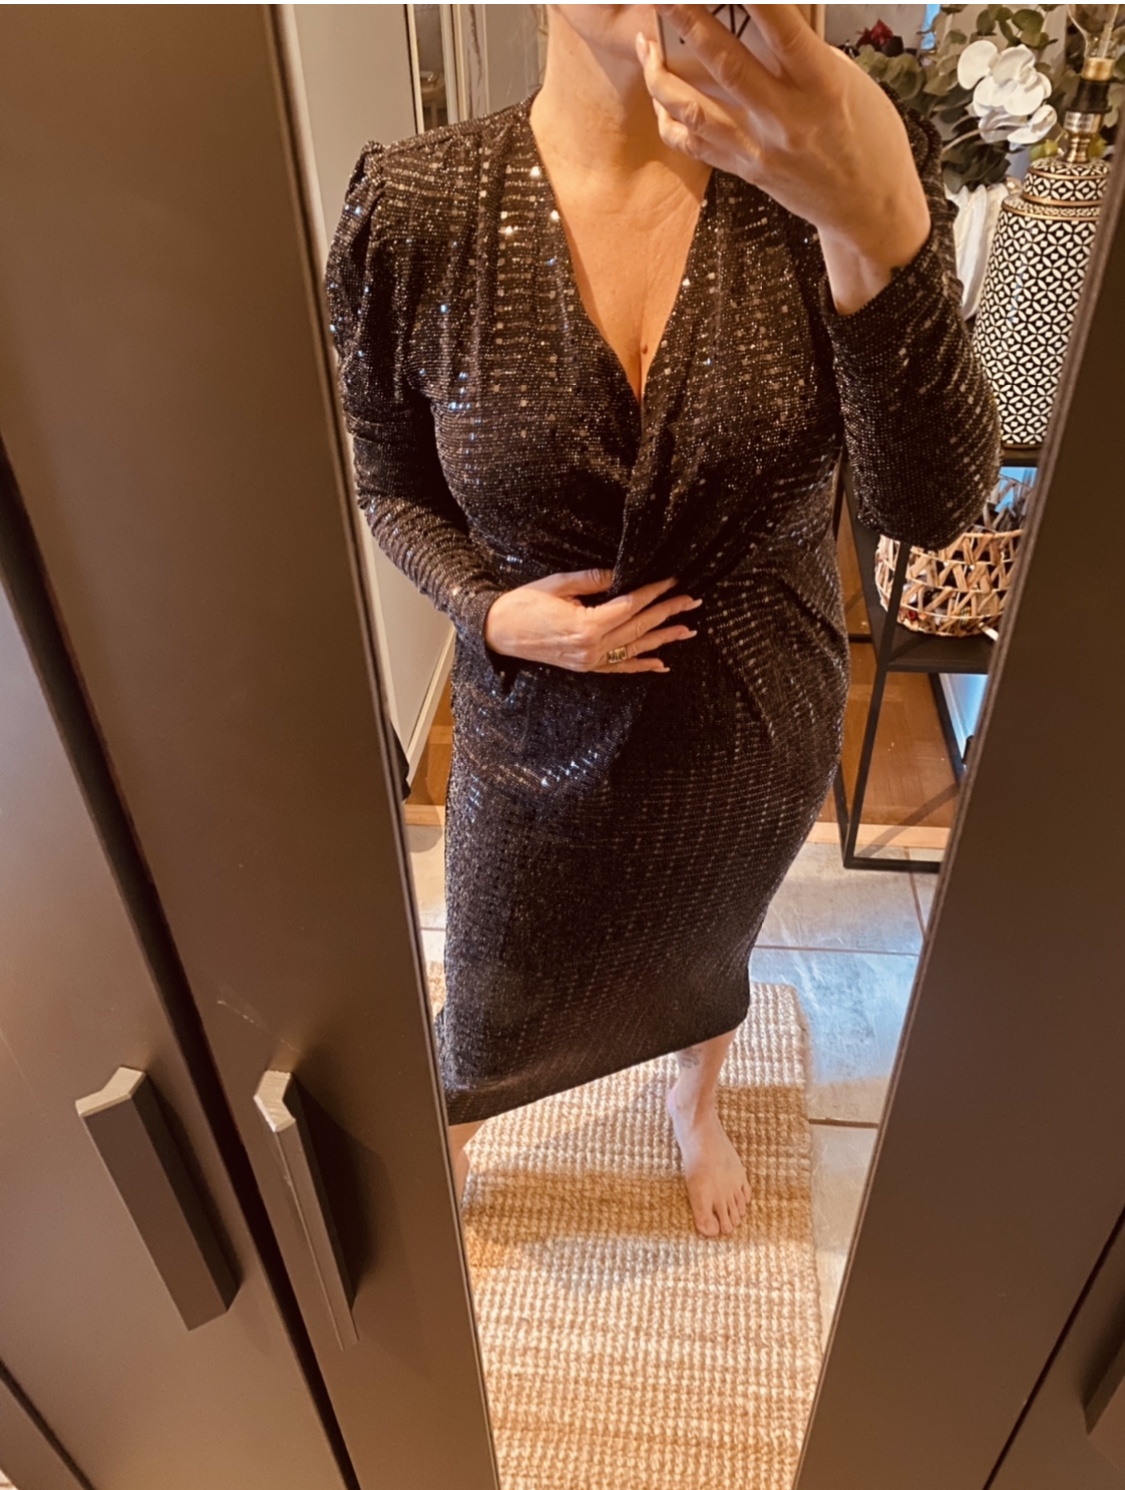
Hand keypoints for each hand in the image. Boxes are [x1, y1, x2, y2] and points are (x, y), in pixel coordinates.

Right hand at [483, 568, 701, 674]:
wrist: (497, 633)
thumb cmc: (523, 605)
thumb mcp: (558, 584)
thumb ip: (593, 580)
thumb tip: (622, 572)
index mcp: (586, 626)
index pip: (630, 606)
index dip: (654, 592)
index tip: (673, 580)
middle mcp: (592, 648)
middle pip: (639, 627)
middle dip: (668, 612)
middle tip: (692, 600)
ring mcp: (590, 661)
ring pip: (635, 649)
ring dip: (663, 639)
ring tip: (688, 629)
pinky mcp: (586, 668)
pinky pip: (620, 668)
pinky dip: (642, 666)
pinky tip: (661, 664)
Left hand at [636, 5, 930, 310]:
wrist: (866, 209)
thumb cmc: (869, 141)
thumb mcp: (852, 83)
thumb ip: (809, 53)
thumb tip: (768, 21)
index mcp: (822, 87)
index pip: (782, 29)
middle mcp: (785, 118)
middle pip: (725, 64)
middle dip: (688, 21)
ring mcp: (758, 147)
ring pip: (693, 108)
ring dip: (661, 74)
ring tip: (647, 44)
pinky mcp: (744, 169)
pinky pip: (693, 143)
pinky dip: (669, 118)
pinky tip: (660, 95)